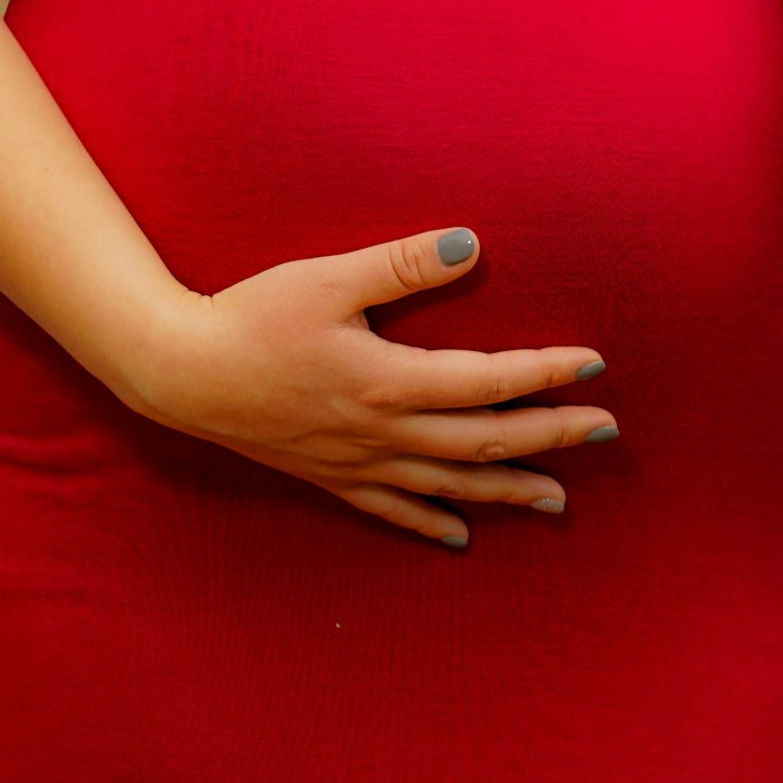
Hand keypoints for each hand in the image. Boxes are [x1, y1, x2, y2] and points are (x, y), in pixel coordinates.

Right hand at [119, 229, 615, 549]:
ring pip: (450, 487)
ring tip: (559, 500)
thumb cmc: (251, 316)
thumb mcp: (327, 279)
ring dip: (509, 491)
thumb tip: (469, 243)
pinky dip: (433, 524)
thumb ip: (401, 264)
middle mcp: (383, 432)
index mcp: (389, 382)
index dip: (546, 374)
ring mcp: (358, 463)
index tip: (595, 366)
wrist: (177, 372)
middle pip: (485, 442)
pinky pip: (392, 511)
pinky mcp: (330, 478)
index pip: (489, 381)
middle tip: (606, 433)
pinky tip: (464, 538)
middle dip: (551, 438)